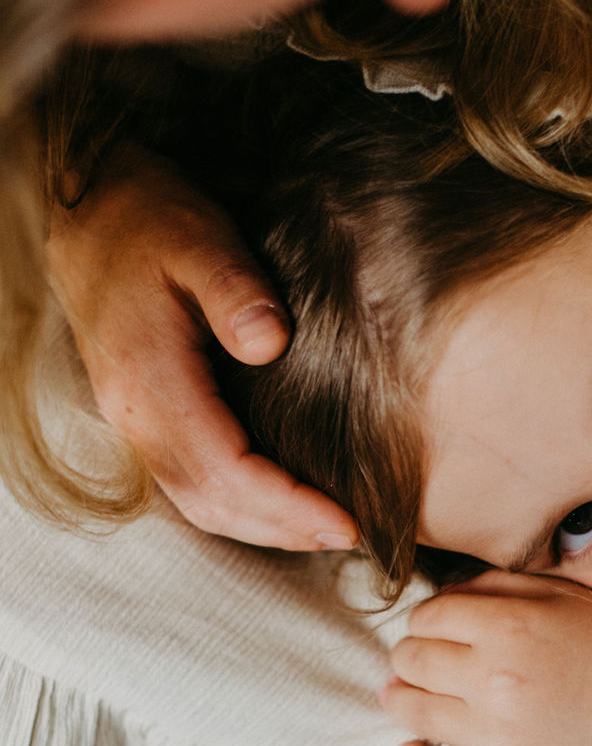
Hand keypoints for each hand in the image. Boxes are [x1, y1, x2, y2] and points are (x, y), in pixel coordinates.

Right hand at [47, 144, 355, 549]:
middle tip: (351, 536)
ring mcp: (134, 419)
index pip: (224, 472)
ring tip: (325, 530)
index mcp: (149, 382)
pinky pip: (190, 479)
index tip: (346, 520)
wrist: (85, 209)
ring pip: (197, 501)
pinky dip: (239, 502)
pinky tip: (278, 497)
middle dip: (283, 530)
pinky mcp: (144, 412)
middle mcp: (135, 416)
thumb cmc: (144, 218)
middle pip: (211, 503)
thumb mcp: (197, 236)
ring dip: (263, 525)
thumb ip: (234, 289)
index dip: (287, 505)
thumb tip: (271, 342)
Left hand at [380, 571, 591, 745]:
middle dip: (409, 656)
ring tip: (400, 697)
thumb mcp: (566, 597)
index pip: (427, 616)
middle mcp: (498, 678)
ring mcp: (499, 735)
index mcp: (511, 626)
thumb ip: (500, 585)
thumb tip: (441, 597)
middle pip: (411, 661)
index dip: (424, 620)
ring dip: (399, 700)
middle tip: (418, 662)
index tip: (434, 629)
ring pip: (413, 713)